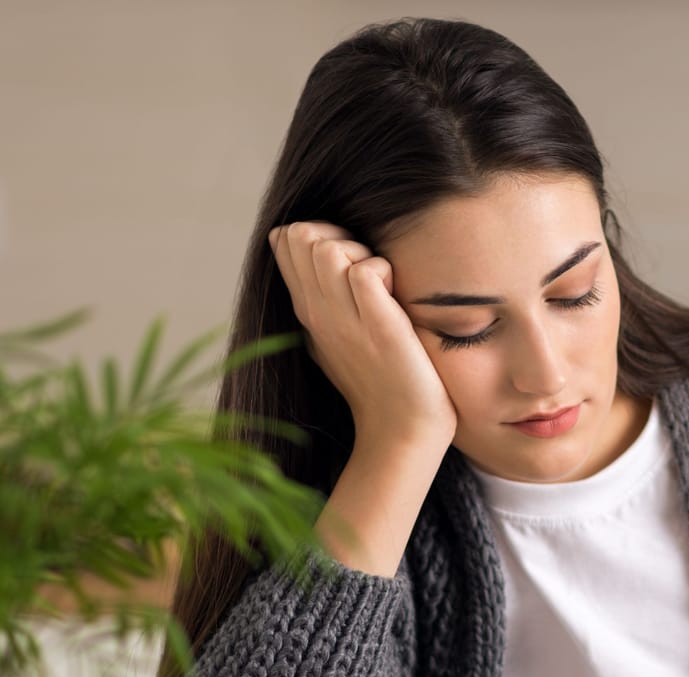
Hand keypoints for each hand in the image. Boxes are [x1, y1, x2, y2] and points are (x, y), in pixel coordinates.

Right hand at [267, 222, 456, 448]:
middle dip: (338, 235)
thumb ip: (322, 295)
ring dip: (360, 252)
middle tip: (367, 271)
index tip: (346, 260)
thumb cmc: (380, 382)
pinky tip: (395, 298)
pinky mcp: (377, 326)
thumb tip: (307, 250)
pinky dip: (383, 271)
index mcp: (306, 310)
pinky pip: (365, 271)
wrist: (402, 429)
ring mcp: (343, 320)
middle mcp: (316, 312)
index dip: (317, 233)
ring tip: (381, 285)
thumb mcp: (337, 335)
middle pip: (301, 236)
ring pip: (327, 248)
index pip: (285, 240)